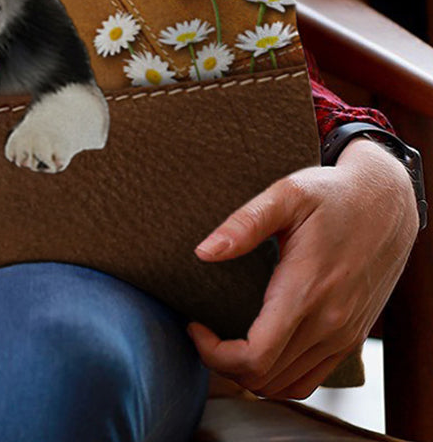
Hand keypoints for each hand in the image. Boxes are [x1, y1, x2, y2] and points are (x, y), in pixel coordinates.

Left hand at [186, 137, 419, 399]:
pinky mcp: (351, 337)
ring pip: (287, 385)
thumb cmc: (332, 195)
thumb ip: (244, 224)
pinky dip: (278, 376)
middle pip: (265, 378)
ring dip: (249, 374)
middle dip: (222, 363)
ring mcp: (343, 335)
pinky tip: (258, 348)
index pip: (255, 356)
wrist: (386, 204)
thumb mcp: (286, 194)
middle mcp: (329, 323)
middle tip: (202, 330)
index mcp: (306, 291)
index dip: (214, 353)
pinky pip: (310, 378)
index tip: (194, 324)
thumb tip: (204, 252)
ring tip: (224, 340)